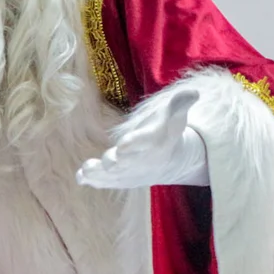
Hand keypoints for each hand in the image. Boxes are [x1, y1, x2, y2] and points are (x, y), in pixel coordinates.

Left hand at [76, 89, 208, 188]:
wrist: (169, 162)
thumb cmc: (167, 133)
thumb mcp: (175, 117)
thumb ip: (180, 104)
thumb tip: (193, 92)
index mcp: (154, 143)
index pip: (145, 143)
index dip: (134, 143)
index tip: (123, 144)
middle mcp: (140, 161)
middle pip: (127, 162)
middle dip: (116, 162)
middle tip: (107, 160)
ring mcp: (128, 172)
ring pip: (112, 175)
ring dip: (99, 174)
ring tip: (85, 171)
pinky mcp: (118, 178)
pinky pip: (104, 181)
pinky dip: (92, 181)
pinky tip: (79, 178)